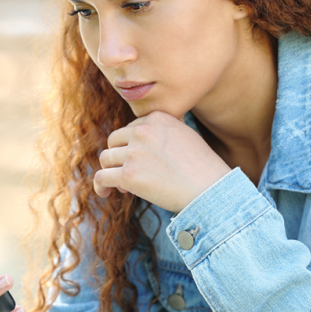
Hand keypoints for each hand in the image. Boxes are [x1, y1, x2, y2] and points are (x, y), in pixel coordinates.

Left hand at [95, 111, 231, 212]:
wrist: (211, 191)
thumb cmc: (202, 168)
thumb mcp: (184, 135)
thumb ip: (161, 132)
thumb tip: (137, 140)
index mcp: (156, 118)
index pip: (131, 128)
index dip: (132, 146)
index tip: (142, 160)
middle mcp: (143, 131)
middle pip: (114, 141)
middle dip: (119, 157)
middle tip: (132, 174)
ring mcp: (134, 152)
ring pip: (106, 158)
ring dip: (112, 171)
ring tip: (125, 186)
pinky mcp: (128, 175)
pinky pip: (102, 177)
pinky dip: (100, 186)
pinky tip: (105, 193)